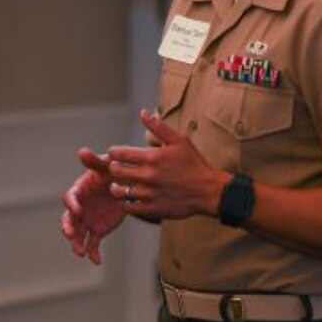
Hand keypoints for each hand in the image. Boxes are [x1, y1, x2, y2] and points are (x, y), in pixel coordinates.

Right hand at [60, 148, 126, 263]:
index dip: (72, 204)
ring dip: (77, 243)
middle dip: (67, 228)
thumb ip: (94, 161)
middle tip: (69, 234)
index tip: (78, 210)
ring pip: (78, 234)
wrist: (124, 184)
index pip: (70, 198)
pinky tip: (96, 261)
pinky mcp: (98, 230)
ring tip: (81, 252)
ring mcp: (87, 220)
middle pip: (68, 220)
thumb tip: (82, 151)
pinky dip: (93, 253)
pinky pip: (93, 244)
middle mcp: (79, 207)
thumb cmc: (112, 171)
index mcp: (79, 191)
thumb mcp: (106, 166)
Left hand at [106, 110, 228, 219]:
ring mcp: (150, 193)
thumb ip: (158, 126)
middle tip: (115, 168)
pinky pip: (130, 207)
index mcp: (152, 157)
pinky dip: (124, 203)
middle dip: (113, 168)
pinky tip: (127, 198)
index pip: (119, 153)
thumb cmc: (194, 163)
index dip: (112, 153)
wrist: (208, 190)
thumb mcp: (179, 140)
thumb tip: (143, 113)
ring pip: (120, 191)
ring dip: (116, 187)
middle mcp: (148, 175)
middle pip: (116, 171)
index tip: (114, 154)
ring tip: (118, 185)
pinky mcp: (153, 208)